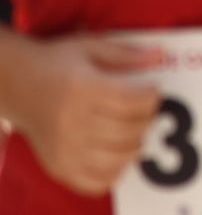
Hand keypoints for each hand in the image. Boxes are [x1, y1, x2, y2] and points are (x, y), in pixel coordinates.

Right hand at [8, 35, 162, 196]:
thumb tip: (160, 56)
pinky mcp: (58, 166)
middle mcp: (72, 122)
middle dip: (148, 120)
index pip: (132, 101)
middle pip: (128, 130)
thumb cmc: (56, 63)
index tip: (154, 90)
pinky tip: (118, 154)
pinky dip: (116, 171)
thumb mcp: (90, 47)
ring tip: (136, 131)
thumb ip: (126, 54)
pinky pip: (96, 181)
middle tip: (147, 111)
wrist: (13, 85)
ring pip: (117, 158)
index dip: (152, 97)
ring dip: (136, 145)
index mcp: (83, 89)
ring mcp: (64, 148)